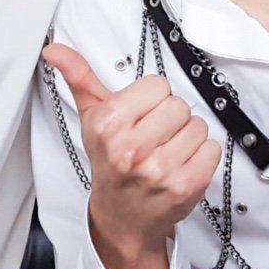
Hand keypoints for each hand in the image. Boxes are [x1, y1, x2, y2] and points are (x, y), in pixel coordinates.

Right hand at [43, 43, 219, 261]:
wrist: (122, 217)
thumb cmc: (110, 164)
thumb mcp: (91, 118)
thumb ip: (79, 78)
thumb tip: (57, 51)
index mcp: (110, 125)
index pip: (158, 85)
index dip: (151, 99)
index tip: (140, 116)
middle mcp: (132, 149)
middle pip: (179, 105)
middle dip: (169, 118)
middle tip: (154, 135)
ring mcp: (160, 170)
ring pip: (198, 125)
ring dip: (187, 137)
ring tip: (166, 150)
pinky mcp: (185, 186)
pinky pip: (212, 149)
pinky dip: (201, 156)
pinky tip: (180, 164)